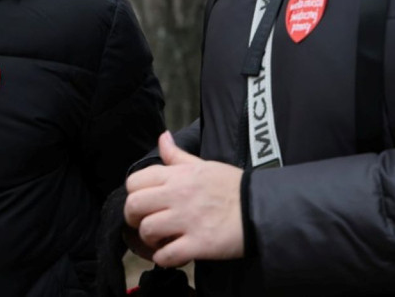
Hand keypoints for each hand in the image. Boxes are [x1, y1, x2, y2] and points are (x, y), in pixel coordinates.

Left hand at [123, 131, 244, 266]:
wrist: (260, 207)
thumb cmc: (232, 186)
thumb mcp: (203, 164)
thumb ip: (177, 155)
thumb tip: (163, 137)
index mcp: (178, 175)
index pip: (134, 182)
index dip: (134, 195)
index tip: (144, 204)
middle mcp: (178, 195)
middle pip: (134, 206)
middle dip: (134, 219)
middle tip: (146, 224)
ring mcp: (187, 220)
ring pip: (147, 231)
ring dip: (150, 240)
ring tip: (161, 240)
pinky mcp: (199, 244)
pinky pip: (166, 255)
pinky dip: (164, 258)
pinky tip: (172, 254)